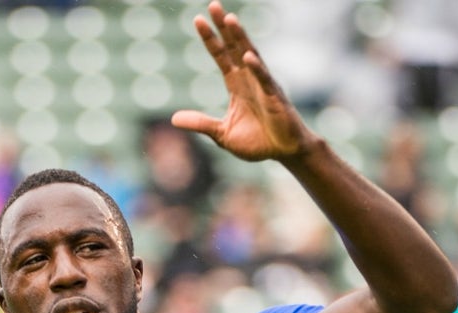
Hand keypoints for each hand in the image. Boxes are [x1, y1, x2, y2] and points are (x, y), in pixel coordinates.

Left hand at [171, 1, 314, 161]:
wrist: (283, 152)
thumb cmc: (257, 141)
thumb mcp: (221, 134)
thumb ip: (200, 123)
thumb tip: (174, 119)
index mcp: (236, 85)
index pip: (220, 56)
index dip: (210, 39)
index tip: (198, 20)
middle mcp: (249, 79)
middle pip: (234, 47)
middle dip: (224, 27)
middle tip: (213, 5)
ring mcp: (263, 86)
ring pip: (250, 56)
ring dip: (240, 38)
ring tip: (230, 19)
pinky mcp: (274, 99)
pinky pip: (264, 81)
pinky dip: (256, 69)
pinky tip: (247, 57)